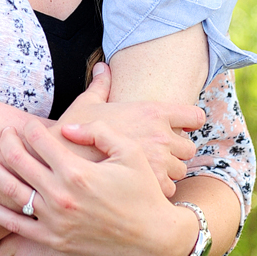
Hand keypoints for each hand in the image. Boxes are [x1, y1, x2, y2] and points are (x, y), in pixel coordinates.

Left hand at [0, 119, 199, 255]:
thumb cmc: (143, 190)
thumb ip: (96, 131)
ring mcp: (55, 220)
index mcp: (78, 172)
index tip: (27, 123)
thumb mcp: (129, 151)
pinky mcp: (53, 239)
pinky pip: (15, 225)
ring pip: (11, 190)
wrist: (153, 237)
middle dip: (6, 142)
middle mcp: (61, 196)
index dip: (30, 128)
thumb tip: (64, 128)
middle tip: (2, 132)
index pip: (42, 141)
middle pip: (20, 161)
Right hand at [56, 64, 203, 194]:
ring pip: (181, 170)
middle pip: (189, 147)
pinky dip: (159, 189)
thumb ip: (101, 84)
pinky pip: (170, 188)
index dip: (190, 122)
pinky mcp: (152, 183)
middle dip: (176, 152)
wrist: (62, 157)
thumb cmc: (74, 128)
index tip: (179, 128)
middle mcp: (161, 135)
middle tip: (158, 155)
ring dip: (169, 172)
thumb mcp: (88, 102)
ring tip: (149, 172)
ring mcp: (158, 160)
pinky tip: (142, 186)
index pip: (194, 116)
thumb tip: (102, 66)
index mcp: (152, 111)